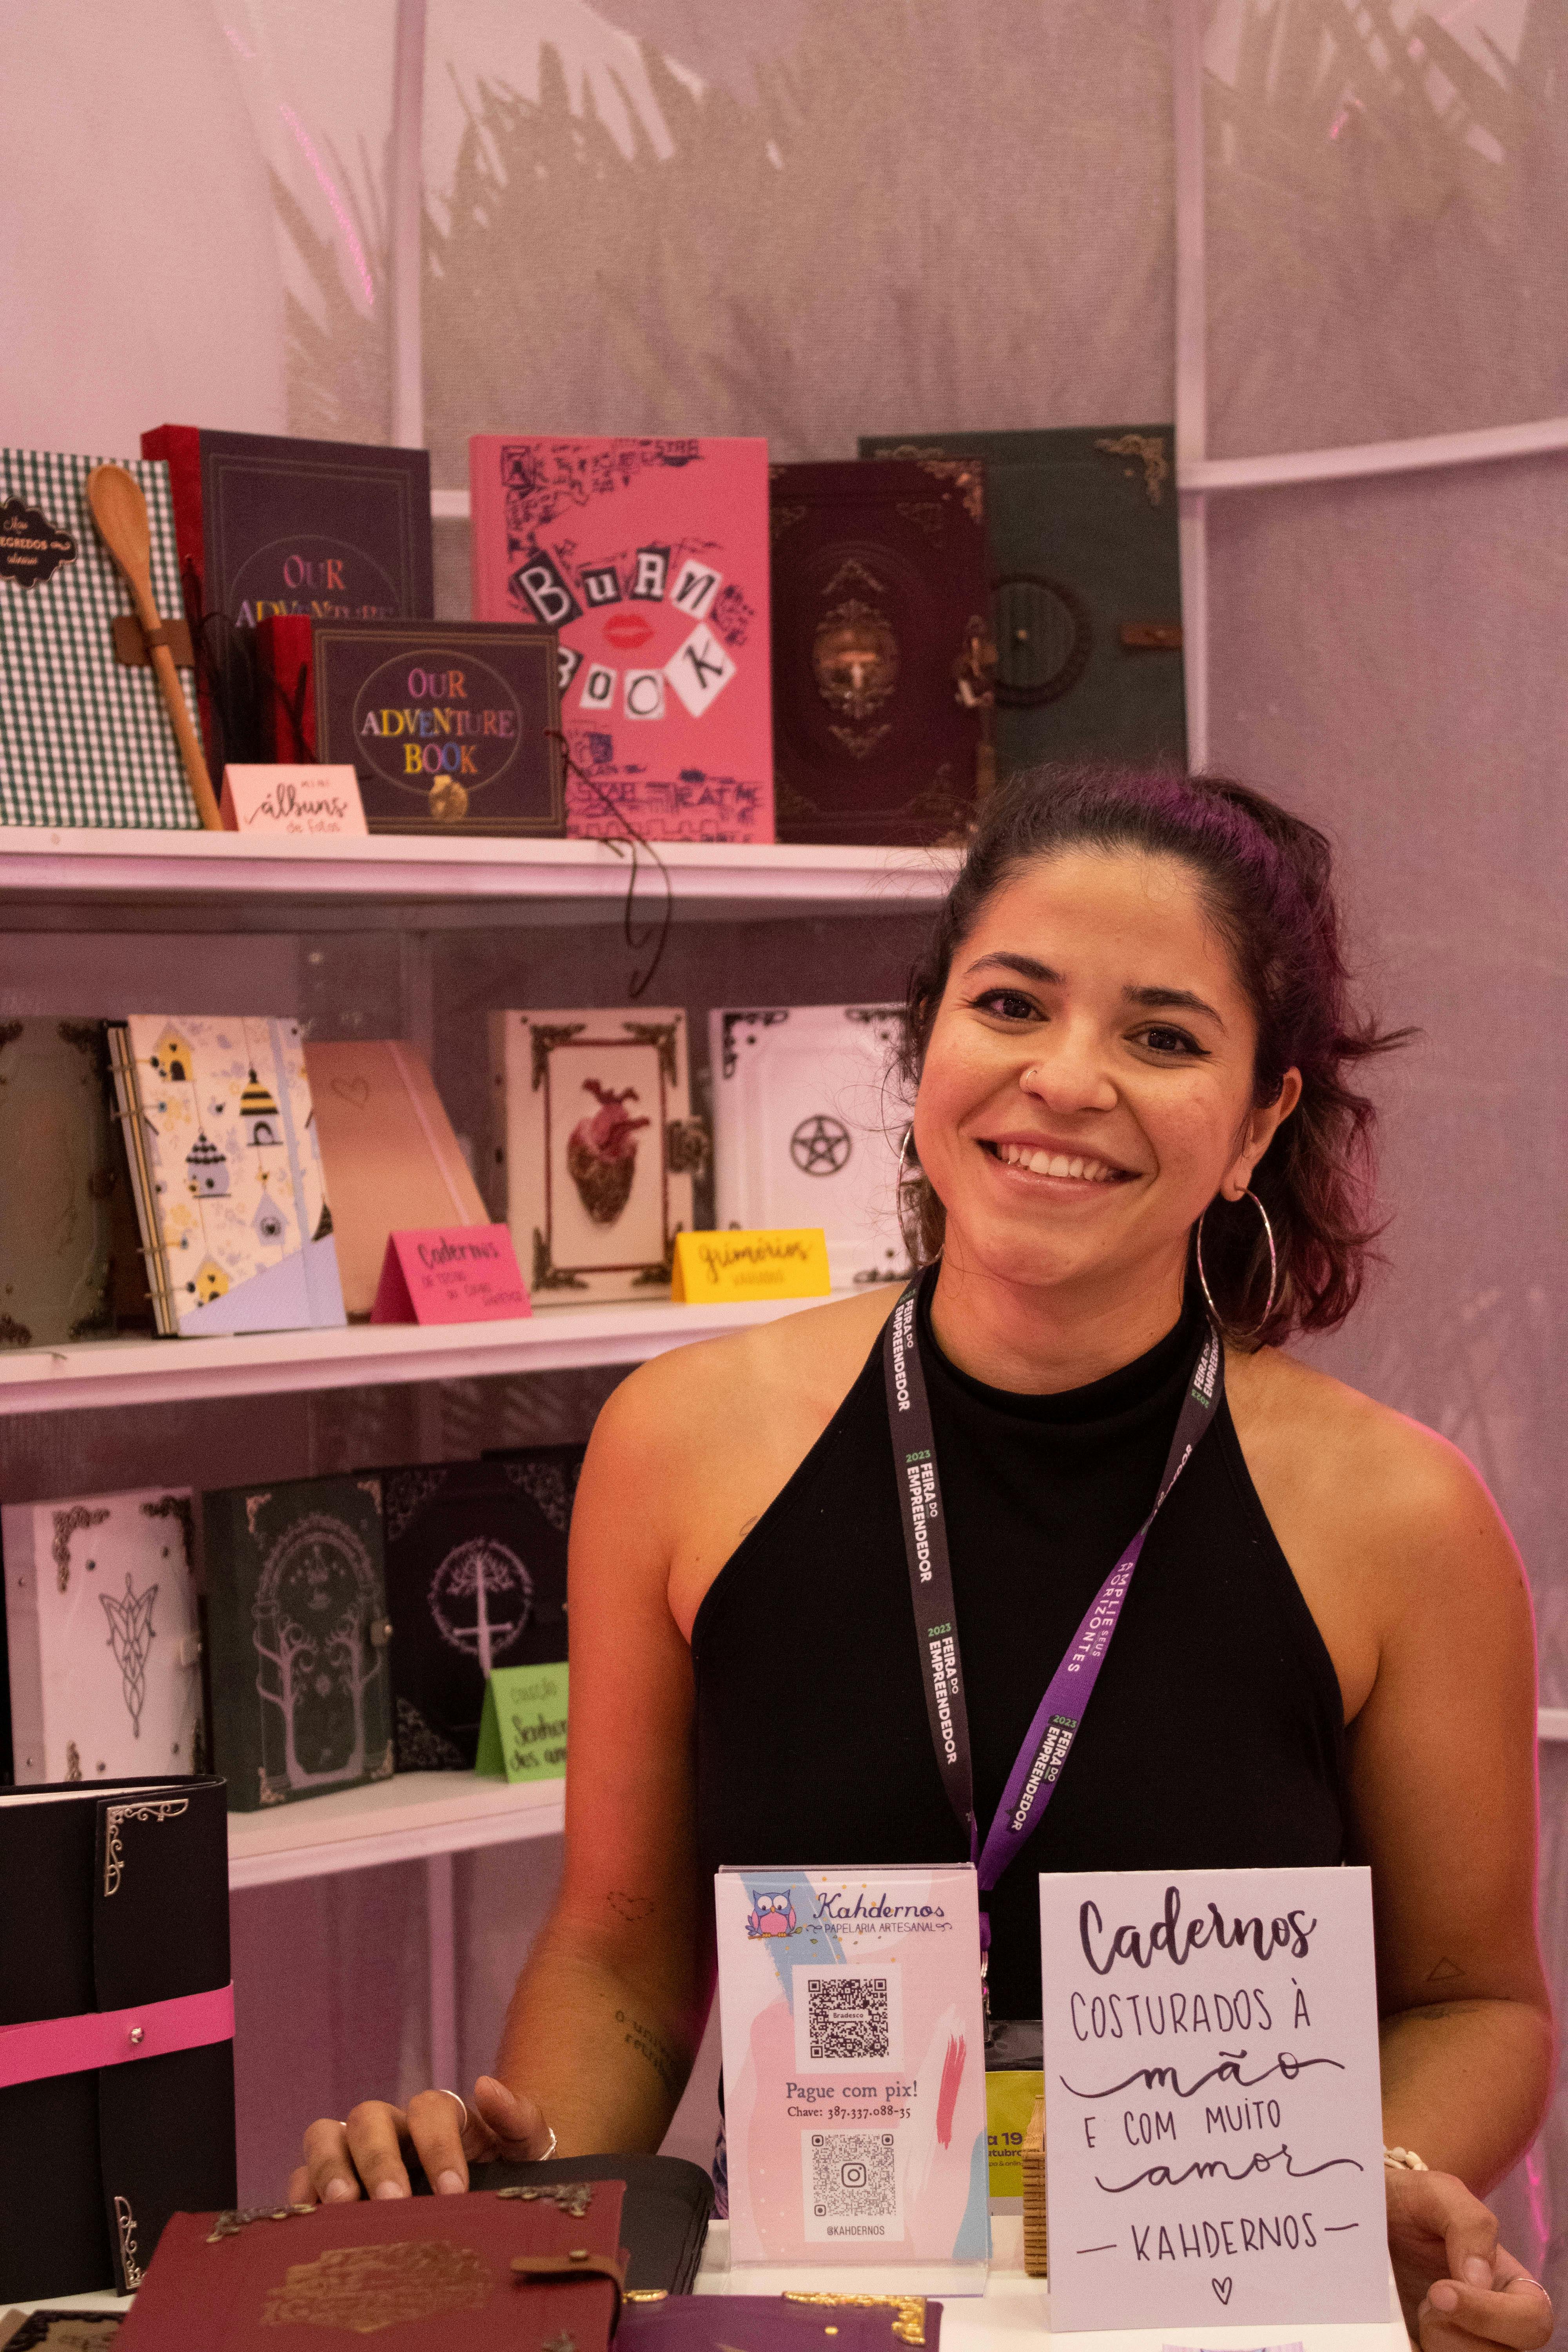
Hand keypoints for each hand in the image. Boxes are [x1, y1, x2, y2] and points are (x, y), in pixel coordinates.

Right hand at [287, 2075, 552, 2203]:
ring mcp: (352, 2154)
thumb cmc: (504, 2176)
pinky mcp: (326, 2186)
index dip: (439, 2148)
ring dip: (330, 2167)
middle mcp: (390, 2127)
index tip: (453, 2193)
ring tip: (344, 2208)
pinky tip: (310, 2222)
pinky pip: (301, 2178)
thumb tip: (485, 2085)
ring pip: (324, 2135)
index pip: (429, 2109)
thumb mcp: (525, 2150)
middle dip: (378, 2158)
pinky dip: (301, 2195)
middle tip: (392, 2202)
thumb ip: (518, 2118)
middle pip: (369, 2117)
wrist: (485, 2210)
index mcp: (437, 2115)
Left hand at [1385, 2164, 1551, 2350]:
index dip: (1492, 2315)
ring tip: (1415, 2309)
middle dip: (1458, 2333)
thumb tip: (1479, 2280)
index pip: (1533, 2321)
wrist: (1362, 2217)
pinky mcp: (1432, 2350)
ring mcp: (1464, 2341)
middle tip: (1425, 2301)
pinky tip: (1399, 2329)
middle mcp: (1496, 2323)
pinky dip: (1413, 2350)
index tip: (1440, 2292)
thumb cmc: (1409, 2203)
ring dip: (1436, 2343)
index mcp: (1510, 2286)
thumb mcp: (1438, 2194)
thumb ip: (1470, 2224)